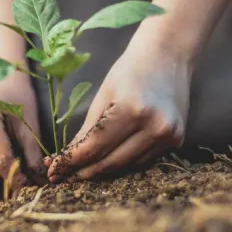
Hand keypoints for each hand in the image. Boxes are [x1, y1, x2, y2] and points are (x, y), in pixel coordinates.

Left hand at [47, 46, 191, 181]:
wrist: (169, 55)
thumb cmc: (130, 70)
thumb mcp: (103, 96)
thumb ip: (87, 130)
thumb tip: (67, 158)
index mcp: (131, 110)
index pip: (94, 147)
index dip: (71, 162)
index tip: (54, 171)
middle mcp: (154, 126)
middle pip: (111, 163)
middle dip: (84, 172)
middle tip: (64, 177)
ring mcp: (168, 135)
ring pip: (127, 166)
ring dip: (103, 170)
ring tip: (82, 172)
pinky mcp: (177, 140)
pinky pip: (143, 160)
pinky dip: (124, 162)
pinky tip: (109, 160)